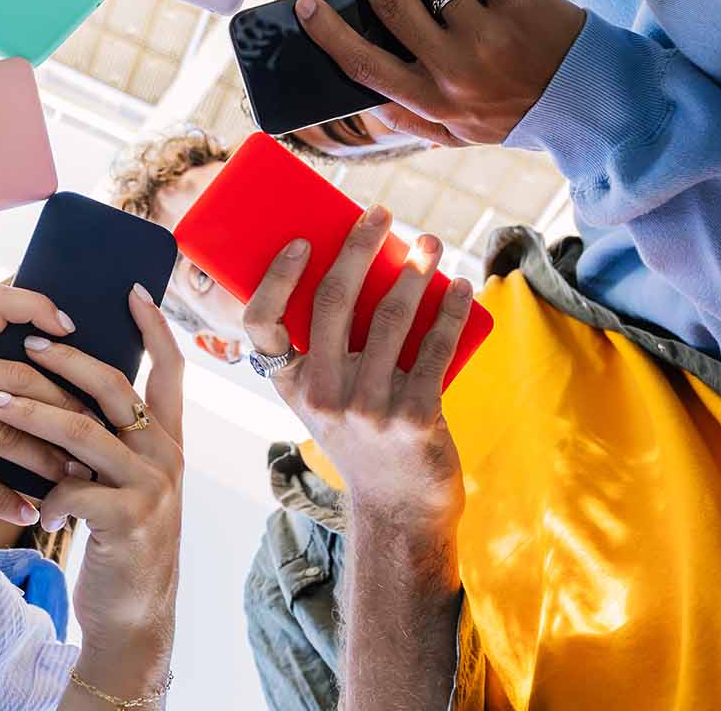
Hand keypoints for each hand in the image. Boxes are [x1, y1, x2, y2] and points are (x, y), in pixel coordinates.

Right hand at [0, 284, 100, 524]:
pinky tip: (28, 514)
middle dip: (66, 409)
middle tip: (101, 434)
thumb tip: (33, 375)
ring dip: (46, 459)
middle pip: (19, 377)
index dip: (38, 306)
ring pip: (5, 429)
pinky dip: (4, 497)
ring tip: (77, 479)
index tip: (72, 330)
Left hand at [0, 284, 185, 647]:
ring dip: (32, 414)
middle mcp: (168, 458)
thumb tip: (63, 397)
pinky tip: (33, 506)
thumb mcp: (122, 486)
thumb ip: (106, 445)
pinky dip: (47, 493)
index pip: (170, 371)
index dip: (154, 328)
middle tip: (27, 342)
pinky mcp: (129, 521)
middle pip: (116, 388)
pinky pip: (74, 489)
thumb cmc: (116, 544)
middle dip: (67, 360)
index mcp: (168, 443)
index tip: (131, 290)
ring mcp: (152, 489)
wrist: (133, 619)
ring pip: (84, 433)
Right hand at [242, 209, 473, 524]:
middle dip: (358, 246)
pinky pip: (433, 349)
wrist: (400, 508)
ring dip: (414, 269)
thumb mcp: (327, 399)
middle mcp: (323, 394)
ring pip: (391, 317)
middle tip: (380, 213)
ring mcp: (368, 408)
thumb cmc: (364, 437)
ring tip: (430, 243)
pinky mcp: (414, 418)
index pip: (260, 324)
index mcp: (293, 384)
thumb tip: (360, 269)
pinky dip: (450, 311)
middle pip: (334, 301)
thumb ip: (330, 350)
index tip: (302, 241)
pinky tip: (460, 287)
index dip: (276, 277)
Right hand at [298, 0, 586, 144]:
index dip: (327, 33)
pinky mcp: (518, 2)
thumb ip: (413, 121)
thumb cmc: (517, 112)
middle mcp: (454, 70)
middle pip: (390, 3)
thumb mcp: (461, 133)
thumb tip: (365, 99)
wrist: (593, 99)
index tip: (304, 5)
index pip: (363, 65)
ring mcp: (486, 34)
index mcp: (433, 103)